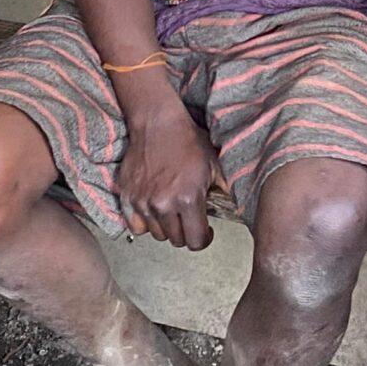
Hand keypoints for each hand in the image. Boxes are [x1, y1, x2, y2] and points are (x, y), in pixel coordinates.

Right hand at [117, 96, 218, 249]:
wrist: (158, 123)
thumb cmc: (187, 141)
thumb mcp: (214, 165)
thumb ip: (223, 191)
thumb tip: (239, 207)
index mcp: (188, 199)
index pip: (195, 242)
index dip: (203, 239)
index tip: (204, 232)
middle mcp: (164, 205)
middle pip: (176, 241)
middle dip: (186, 232)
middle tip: (188, 218)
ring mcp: (143, 202)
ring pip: (157, 235)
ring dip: (166, 227)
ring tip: (172, 210)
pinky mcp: (127, 197)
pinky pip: (135, 226)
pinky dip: (144, 223)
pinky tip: (153, 211)